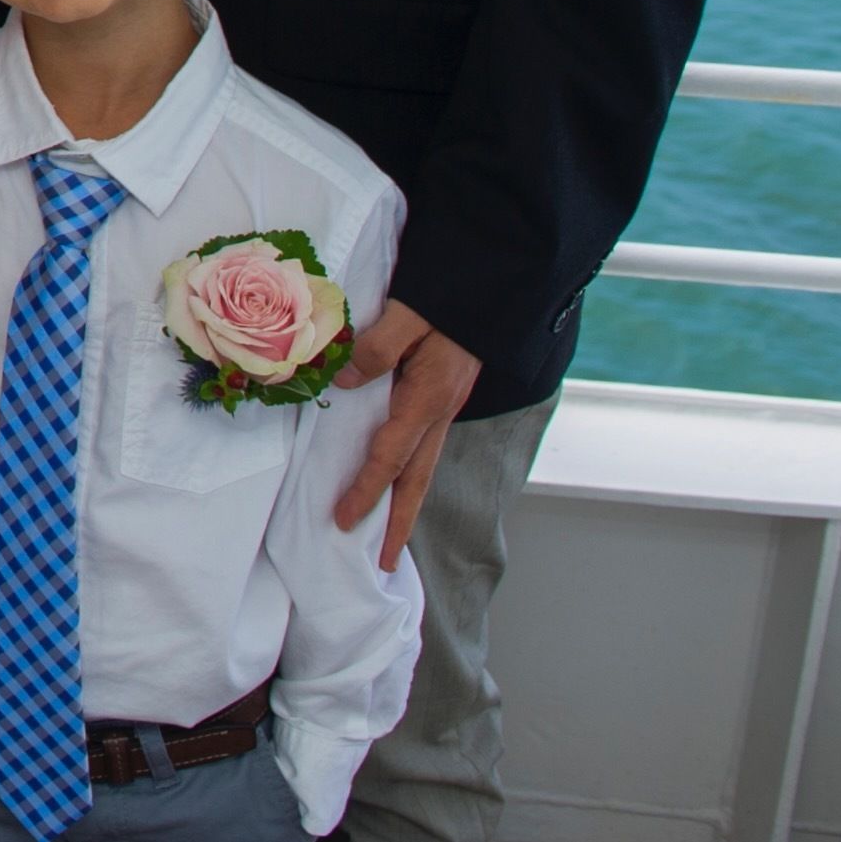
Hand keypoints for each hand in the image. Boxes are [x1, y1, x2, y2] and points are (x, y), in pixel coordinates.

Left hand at [332, 299, 481, 568]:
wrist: (497, 278)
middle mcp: (442, 410)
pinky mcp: (447, 395)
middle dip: (398, 521)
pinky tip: (401, 476)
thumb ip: (377, 346)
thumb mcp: (409, 312)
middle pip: (418, 479)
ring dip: (407, 502)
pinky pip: (427, 445)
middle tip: (384, 562)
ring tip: (390, 534)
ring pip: (425, 466)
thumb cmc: (451, 292)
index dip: (366, 489)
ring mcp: (448, 405)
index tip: (343, 520)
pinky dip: (413, 471)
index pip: (391, 455)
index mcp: (429, 397)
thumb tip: (346, 381)